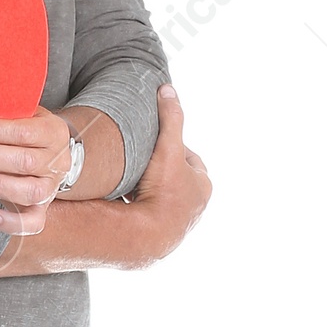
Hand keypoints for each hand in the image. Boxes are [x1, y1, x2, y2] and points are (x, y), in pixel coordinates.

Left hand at [0, 105, 73, 233]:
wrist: (51, 155)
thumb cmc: (27, 132)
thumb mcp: (24, 115)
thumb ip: (5, 115)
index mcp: (53, 133)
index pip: (24, 132)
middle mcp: (57, 162)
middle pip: (24, 162)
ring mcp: (51, 188)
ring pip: (28, 191)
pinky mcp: (41, 209)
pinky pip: (32, 223)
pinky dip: (11, 223)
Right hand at [124, 81, 210, 257]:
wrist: (148, 235)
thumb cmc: (163, 192)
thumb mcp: (168, 148)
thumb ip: (170, 119)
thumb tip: (167, 89)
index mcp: (202, 186)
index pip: (188, 159)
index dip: (171, 149)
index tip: (154, 144)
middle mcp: (194, 207)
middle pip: (174, 179)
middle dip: (159, 171)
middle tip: (139, 162)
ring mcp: (176, 224)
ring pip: (161, 198)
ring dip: (147, 191)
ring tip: (128, 182)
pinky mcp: (158, 236)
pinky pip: (148, 215)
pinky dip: (138, 207)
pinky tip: (123, 203)